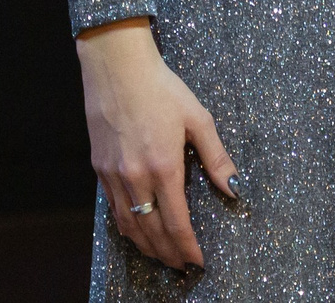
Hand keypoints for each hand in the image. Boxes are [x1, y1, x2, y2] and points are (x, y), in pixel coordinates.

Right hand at [76, 18, 240, 271]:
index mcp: (164, 167)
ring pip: (129, 226)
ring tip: (163, 257)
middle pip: (152, 231)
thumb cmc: (162, 88)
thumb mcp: (198, 118)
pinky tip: (137, 231)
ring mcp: (114, 175)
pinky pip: (114, 209)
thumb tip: (235, 188)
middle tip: (183, 267)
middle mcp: (135, 177)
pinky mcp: (99, 169)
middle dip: (169, 254)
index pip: (176, 222)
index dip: (188, 247)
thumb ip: (217, 158)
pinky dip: (127, 227)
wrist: (117, 68)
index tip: (199, 262)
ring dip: (147, 246)